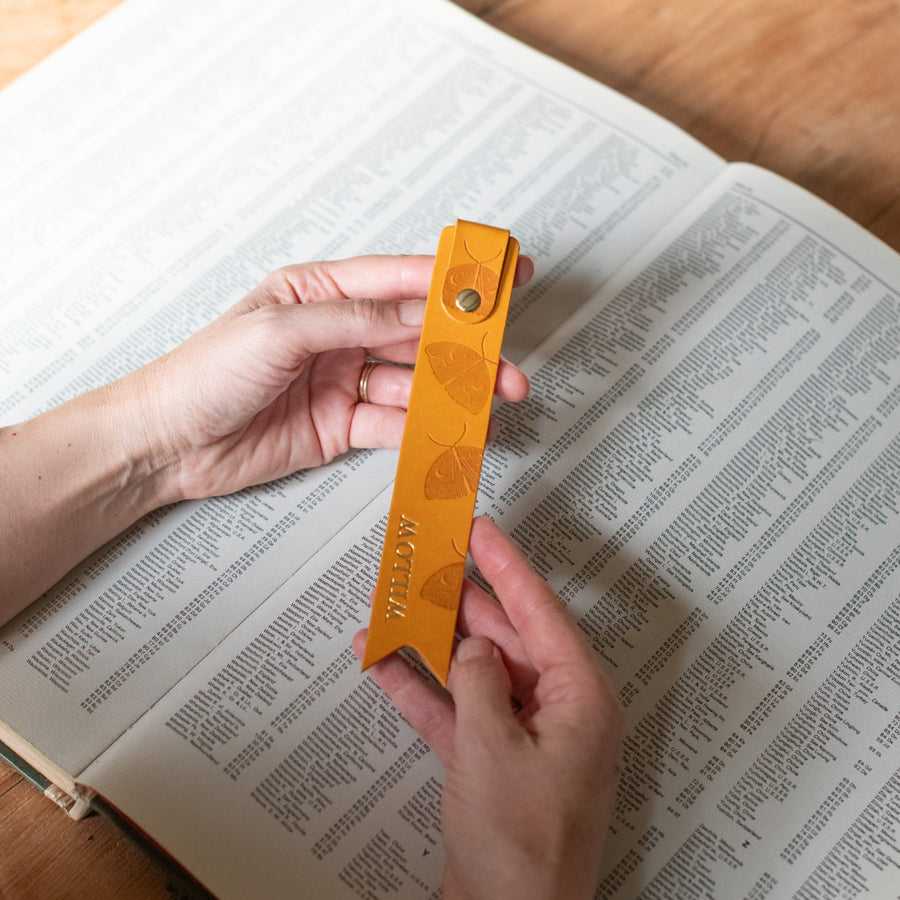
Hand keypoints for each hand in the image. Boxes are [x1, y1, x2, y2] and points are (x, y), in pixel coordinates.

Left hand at [0, 255, 532, 620]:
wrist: (169, 445)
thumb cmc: (204, 373)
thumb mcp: (279, 331)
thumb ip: (353, 320)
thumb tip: (415, 313)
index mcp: (319, 293)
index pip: (398, 280)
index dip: (452, 280)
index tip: (499, 278)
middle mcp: (337, 334)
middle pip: (416, 334)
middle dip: (463, 346)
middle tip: (503, 358)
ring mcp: (343, 381)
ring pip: (413, 382)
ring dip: (451, 391)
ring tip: (489, 399)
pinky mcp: (341, 426)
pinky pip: (393, 425)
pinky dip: (423, 429)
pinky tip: (449, 430)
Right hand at [354, 517, 623, 899]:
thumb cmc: (523, 849)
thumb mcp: (493, 747)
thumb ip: (478, 683)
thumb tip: (471, 649)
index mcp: (581, 699)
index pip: (540, 612)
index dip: (508, 567)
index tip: (482, 532)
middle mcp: (557, 711)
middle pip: (505, 637)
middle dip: (464, 602)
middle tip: (433, 564)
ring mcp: (523, 737)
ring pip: (475, 671)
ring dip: (433, 644)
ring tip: (400, 606)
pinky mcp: (492, 762)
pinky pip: (455, 710)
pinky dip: (421, 689)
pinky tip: (385, 664)